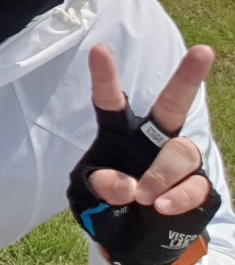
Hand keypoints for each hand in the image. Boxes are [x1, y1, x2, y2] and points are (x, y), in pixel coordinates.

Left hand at [87, 44, 214, 214]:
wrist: (132, 240)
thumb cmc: (106, 206)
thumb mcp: (85, 196)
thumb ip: (98, 185)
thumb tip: (127, 185)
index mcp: (118, 133)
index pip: (110, 101)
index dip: (104, 76)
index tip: (98, 49)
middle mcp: (153, 140)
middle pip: (172, 105)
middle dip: (188, 78)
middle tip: (203, 51)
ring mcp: (179, 162)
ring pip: (182, 152)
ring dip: (162, 174)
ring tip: (146, 197)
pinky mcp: (199, 187)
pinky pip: (196, 185)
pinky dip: (179, 196)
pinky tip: (164, 207)